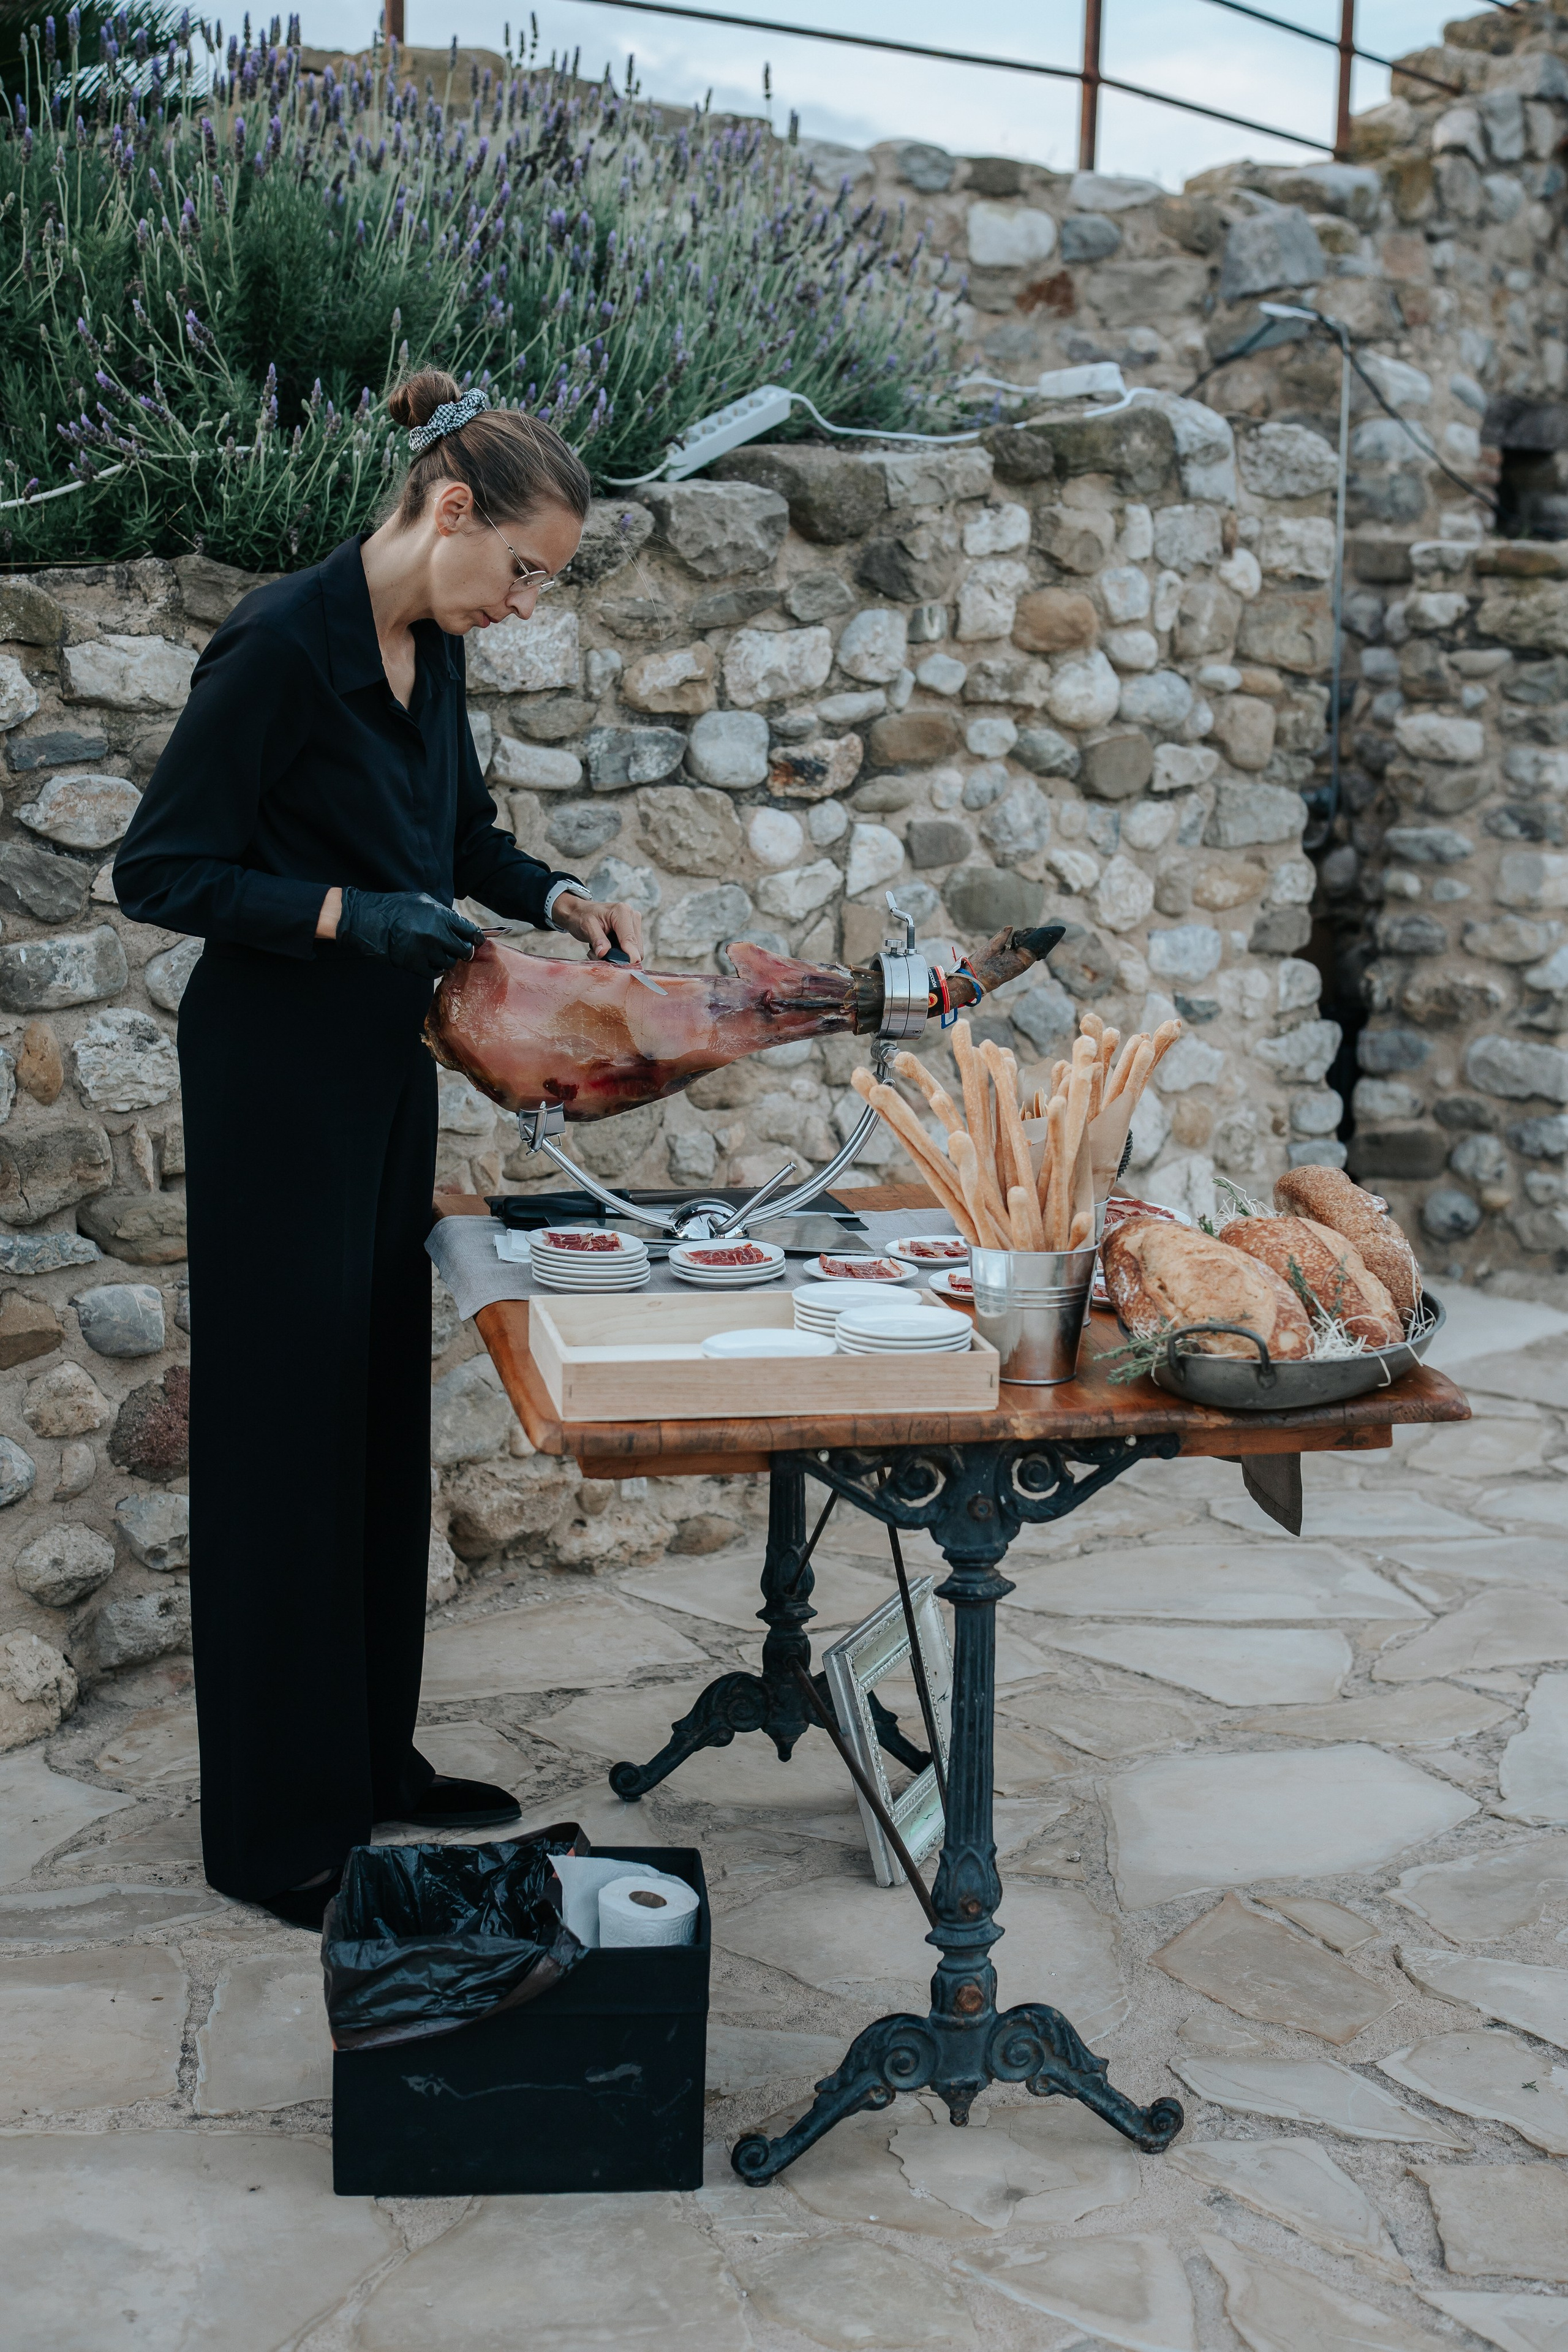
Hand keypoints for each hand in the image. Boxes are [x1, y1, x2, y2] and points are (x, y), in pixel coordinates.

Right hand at [338, 889, 485, 975]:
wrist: (365, 920)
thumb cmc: (394, 908)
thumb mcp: (422, 901)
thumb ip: (443, 913)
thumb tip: (461, 924)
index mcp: (440, 916)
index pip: (470, 932)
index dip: (475, 938)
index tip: (476, 940)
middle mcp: (436, 934)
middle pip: (463, 951)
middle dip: (462, 950)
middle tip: (457, 948)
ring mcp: (425, 951)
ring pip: (449, 963)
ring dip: (445, 959)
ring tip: (435, 951)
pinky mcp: (414, 965)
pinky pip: (434, 973)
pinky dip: (433, 968)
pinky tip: (427, 960)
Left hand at [551, 892, 645, 965]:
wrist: (580, 913)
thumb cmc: (582, 917)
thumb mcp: (586, 927)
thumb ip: (597, 940)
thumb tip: (604, 953)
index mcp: (622, 912)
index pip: (630, 939)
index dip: (628, 957)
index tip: (623, 969)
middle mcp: (633, 916)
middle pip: (636, 949)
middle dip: (620, 958)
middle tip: (600, 955)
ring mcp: (634, 925)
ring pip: (635, 952)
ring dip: (619, 957)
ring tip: (602, 950)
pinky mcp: (633, 933)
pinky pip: (631, 951)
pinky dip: (619, 955)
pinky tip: (607, 949)